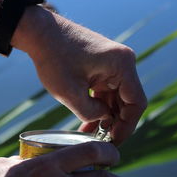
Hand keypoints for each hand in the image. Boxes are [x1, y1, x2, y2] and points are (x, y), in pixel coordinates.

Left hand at [15, 7, 146, 144]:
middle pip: (128, 101)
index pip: (137, 103)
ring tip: (91, 135)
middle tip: (102, 142)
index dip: (127, 126)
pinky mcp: (103, 66)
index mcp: (122, 65)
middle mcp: (123, 62)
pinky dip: (99, 106)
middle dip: (116, 123)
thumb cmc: (54, 58)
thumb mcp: (70, 93)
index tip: (114, 142)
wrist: (40, 34)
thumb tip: (104, 120)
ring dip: (106, 116)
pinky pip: (107, 91)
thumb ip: (91, 113)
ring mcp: (114, 63)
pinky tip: (88, 122)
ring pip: (117, 98)